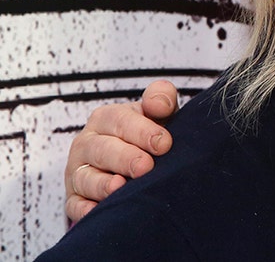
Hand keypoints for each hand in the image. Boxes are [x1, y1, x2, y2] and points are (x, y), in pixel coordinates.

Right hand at [64, 80, 179, 221]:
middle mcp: (87, 144)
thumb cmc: (149, 134)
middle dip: (124, 158)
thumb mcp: (157, 113)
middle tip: (146, 166)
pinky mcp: (75, 199)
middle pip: (101, 149)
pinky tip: (96, 211)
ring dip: (103, 184)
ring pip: (86, 178)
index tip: (164, 143)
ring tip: (120, 187)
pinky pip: (75, 205)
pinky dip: (84, 209)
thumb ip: (161, 99)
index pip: (119, 121)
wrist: (137, 161)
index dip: (141, 131)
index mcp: (106, 119)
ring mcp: (78, 172)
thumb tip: (159, 103)